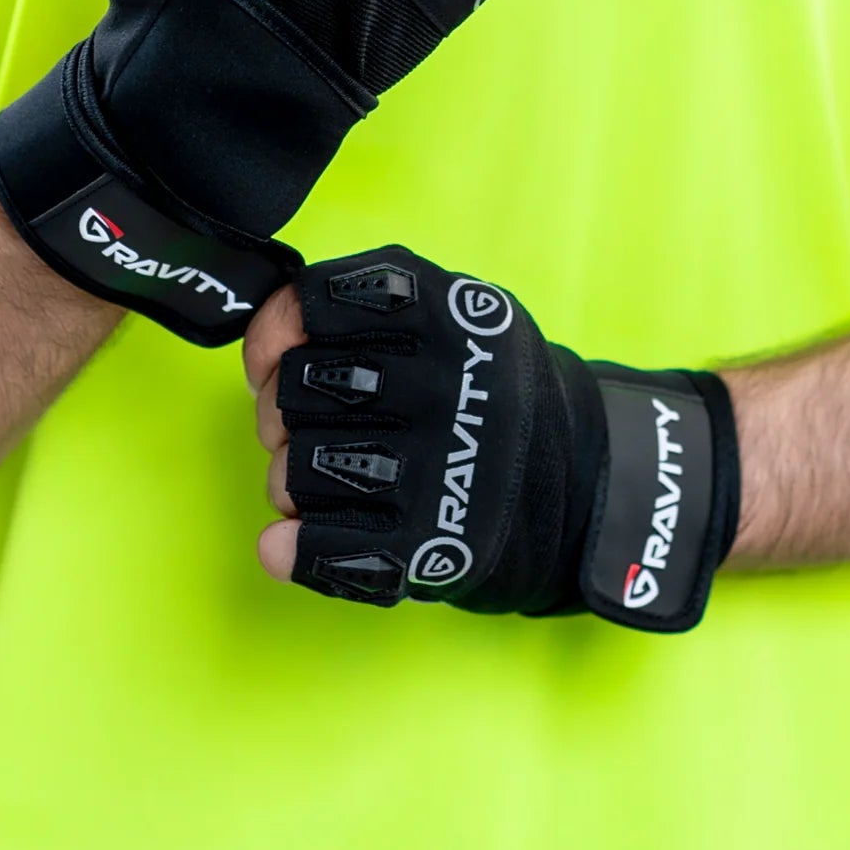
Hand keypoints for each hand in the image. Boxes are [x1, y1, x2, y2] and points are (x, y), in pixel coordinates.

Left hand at [243, 246, 739, 631]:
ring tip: (328, 475)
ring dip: (290, 478)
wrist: (581, 479)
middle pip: (294, 391)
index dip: (277, 330)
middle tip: (306, 420)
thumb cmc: (489, 389)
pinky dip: (290, 547)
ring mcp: (431, 470)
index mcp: (442, 315)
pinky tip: (290, 539)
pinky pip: (316, 548)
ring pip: (293, 471)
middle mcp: (438, 387)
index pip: (315, 303)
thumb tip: (268, 335)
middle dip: (281, 408)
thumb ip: (368, 301)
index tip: (275, 354)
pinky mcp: (424, 544)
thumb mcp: (457, 309)